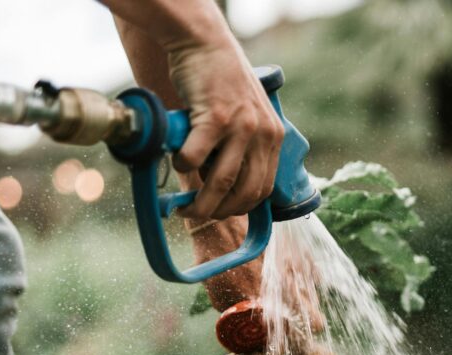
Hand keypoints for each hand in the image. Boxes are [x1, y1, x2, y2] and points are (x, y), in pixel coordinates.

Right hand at [167, 39, 283, 219]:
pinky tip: (177, 162)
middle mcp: (263, 133)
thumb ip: (241, 147)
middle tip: (198, 214)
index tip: (223, 213)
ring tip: (184, 207)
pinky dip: (182, 167)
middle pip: (245, 192)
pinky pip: (194, 158)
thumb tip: (221, 187)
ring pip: (220, 182)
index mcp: (274, 136)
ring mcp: (241, 126)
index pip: (264, 188)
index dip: (242, 207)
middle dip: (220, 212)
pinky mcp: (215, 117)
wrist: (205, 43)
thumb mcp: (245, 115)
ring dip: (200, 202)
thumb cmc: (218, 82)